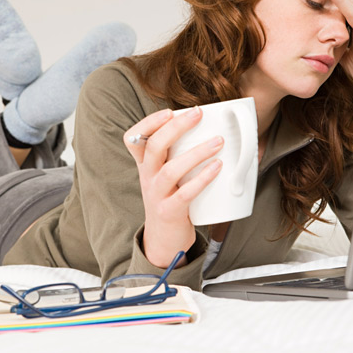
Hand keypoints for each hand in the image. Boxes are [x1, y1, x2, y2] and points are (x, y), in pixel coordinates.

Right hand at [123, 107, 223, 267]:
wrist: (163, 240)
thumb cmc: (171, 201)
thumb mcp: (166, 177)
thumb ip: (178, 155)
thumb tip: (212, 129)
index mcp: (145, 166)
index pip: (134, 139)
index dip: (148, 123)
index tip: (169, 111)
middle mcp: (147, 178)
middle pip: (154, 147)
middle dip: (176, 127)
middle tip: (198, 114)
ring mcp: (157, 195)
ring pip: (171, 170)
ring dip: (196, 153)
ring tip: (218, 141)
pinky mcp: (169, 212)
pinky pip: (185, 194)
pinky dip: (202, 179)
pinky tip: (217, 167)